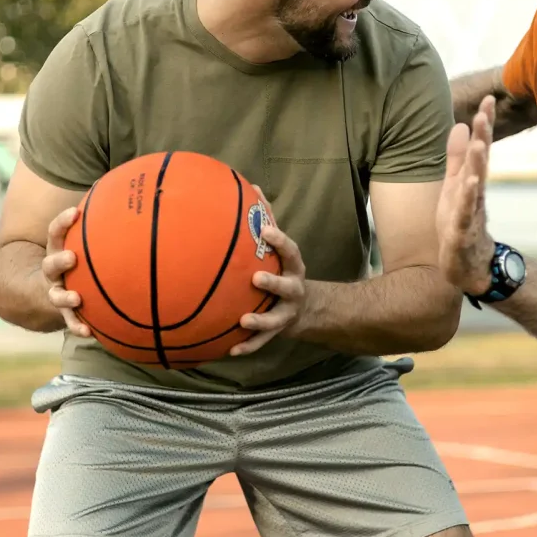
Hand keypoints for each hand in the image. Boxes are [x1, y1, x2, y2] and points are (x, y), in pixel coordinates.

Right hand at [41, 206, 91, 337]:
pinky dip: (78, 327)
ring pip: (56, 295)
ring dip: (65, 297)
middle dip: (60, 260)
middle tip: (72, 257)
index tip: (75, 212)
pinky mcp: (64, 313)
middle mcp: (54, 272)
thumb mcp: (82, 244)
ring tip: (76, 298)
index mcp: (58, 250)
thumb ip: (102, 229)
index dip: (62, 222)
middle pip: (51, 264)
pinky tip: (90, 333)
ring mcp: (56, 292)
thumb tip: (133, 204)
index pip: (55, 233)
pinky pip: (70, 322)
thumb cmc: (79, 261)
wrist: (47, 291)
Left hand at [232, 187, 306, 355]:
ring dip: (261, 321)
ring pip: (276, 320)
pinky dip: (248, 346)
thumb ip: (267, 219)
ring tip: (243, 320)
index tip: (266, 230)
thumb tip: (252, 185)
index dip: (280, 241)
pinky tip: (231, 351)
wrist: (305, 308)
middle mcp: (293, 289)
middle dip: (274, 283)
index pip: (290, 251)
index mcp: (293, 267)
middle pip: (288, 287)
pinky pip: (262, 342)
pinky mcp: (277, 332)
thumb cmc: (282, 269)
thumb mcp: (279, 247)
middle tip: (256, 278)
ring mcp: (286, 312)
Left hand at [436, 94, 496, 295]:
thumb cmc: (460, 223)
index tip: (488, 99)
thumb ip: (457, 157)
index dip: (484, 125)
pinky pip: (466, 212)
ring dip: (478, 164)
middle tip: (485, 111)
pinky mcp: (463, 231)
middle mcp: (474, 193)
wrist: (467, 267)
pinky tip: (470, 183)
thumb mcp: (455, 186)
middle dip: (483, 136)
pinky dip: (468, 198)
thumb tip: (462, 124)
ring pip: (475, 185)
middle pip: (480, 162)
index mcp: (470, 181)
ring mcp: (471, 212)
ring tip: (480, 142)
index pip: (479, 148)